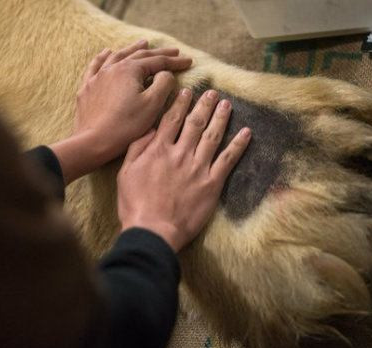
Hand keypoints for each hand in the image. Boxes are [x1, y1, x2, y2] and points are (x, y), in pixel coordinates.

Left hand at [49, 40, 191, 184]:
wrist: (94, 141)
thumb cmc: (126, 125)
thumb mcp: (153, 105)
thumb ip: (164, 84)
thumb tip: (166, 73)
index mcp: (130, 70)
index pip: (158, 61)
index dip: (175, 61)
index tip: (189, 61)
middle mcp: (112, 68)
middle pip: (139, 55)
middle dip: (159, 53)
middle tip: (174, 51)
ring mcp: (98, 77)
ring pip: (118, 56)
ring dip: (133, 49)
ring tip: (143, 43)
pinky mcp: (88, 88)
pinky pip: (96, 66)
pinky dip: (104, 57)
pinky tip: (107, 52)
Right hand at [117, 89, 251, 251]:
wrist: (153, 230)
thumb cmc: (135, 205)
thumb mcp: (125, 173)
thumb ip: (137, 148)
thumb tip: (150, 129)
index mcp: (158, 150)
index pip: (172, 119)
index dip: (181, 103)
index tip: (187, 92)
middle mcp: (180, 153)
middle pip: (195, 123)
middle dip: (204, 105)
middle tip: (212, 93)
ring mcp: (198, 167)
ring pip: (213, 136)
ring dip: (221, 118)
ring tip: (227, 105)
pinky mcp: (212, 184)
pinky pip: (228, 160)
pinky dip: (238, 145)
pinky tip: (246, 132)